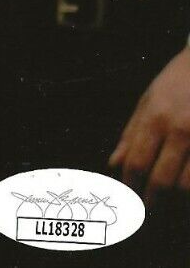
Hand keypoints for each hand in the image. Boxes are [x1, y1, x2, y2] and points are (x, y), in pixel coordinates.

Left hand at [112, 45, 189, 203]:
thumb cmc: (177, 83)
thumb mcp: (148, 100)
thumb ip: (131, 133)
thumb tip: (113, 164)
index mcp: (155, 118)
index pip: (136, 162)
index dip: (130, 185)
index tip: (128, 198)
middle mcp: (180, 130)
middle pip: (162, 179)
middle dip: (153, 201)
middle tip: (148, 211)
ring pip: (188, 186)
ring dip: (177, 202)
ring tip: (170, 206)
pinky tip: (185, 191)